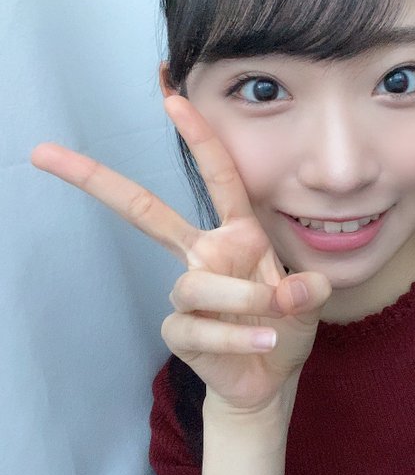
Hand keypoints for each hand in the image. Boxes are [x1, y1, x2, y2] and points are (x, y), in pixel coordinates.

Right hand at [31, 95, 330, 413]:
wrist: (271, 374)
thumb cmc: (285, 325)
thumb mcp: (309, 302)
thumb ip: (306, 290)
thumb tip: (287, 289)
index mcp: (236, 235)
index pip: (219, 179)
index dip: (200, 139)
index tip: (174, 100)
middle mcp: (204, 255)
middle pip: (144, 212)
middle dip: (98, 180)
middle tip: (45, 153)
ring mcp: (187, 292)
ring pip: (196, 284)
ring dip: (240, 299)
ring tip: (273, 317)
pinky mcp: (178, 330)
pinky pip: (198, 327)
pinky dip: (236, 336)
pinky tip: (263, 342)